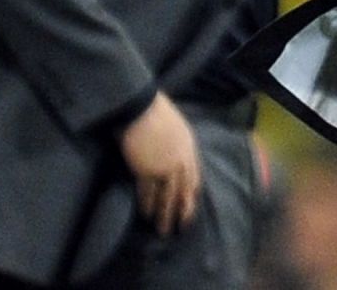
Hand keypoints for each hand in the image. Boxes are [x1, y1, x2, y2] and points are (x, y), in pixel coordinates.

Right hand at [120, 92, 200, 235]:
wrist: (141, 107)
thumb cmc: (156, 111)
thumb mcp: (177, 127)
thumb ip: (178, 144)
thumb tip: (174, 154)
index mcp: (189, 150)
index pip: (195, 178)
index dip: (192, 195)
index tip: (190, 206)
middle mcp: (181, 162)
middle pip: (183, 192)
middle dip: (183, 212)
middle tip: (181, 227)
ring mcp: (164, 168)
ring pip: (167, 198)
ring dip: (164, 215)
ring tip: (162, 229)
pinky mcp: (146, 170)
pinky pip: (147, 193)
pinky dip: (146, 205)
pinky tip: (145, 214)